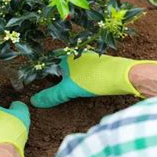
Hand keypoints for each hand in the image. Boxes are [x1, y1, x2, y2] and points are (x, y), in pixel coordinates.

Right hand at [31, 53, 156, 107]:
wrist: (123, 75)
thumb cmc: (94, 79)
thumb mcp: (69, 90)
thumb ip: (51, 95)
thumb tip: (33, 101)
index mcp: (66, 57)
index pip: (49, 66)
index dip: (44, 76)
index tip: (38, 87)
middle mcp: (76, 55)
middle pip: (62, 68)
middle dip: (57, 79)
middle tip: (51, 93)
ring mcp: (89, 59)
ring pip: (75, 70)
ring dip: (71, 80)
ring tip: (69, 91)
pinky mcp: (100, 65)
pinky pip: (85, 72)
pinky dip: (82, 80)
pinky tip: (85, 88)